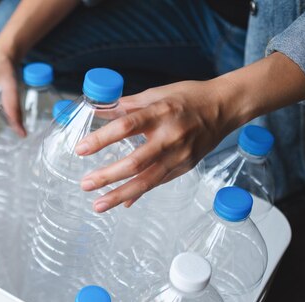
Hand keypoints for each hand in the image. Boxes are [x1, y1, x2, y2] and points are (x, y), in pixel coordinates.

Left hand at [75, 79, 239, 212]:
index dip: (102, 139)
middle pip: (135, 162)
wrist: (224, 108)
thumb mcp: (156, 94)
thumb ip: (125, 106)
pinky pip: (157, 184)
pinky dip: (137, 194)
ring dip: (119, 195)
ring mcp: (179, 156)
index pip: (126, 126)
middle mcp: (170, 137)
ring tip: (98, 205)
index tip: (80, 149)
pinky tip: (121, 202)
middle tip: (85, 184)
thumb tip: (95, 112)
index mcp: (160, 112)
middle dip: (107, 176)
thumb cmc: (188, 98)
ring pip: (146, 181)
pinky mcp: (184, 168)